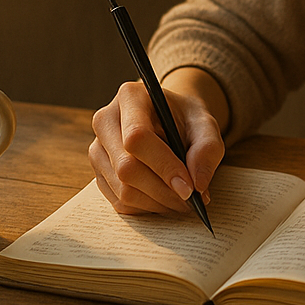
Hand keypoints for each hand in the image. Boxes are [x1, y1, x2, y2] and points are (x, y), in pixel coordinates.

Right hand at [89, 68, 226, 214]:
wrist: (170, 120)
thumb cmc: (186, 120)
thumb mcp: (206, 125)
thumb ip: (207, 149)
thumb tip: (197, 184)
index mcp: (130, 97)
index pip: (137, 137)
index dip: (163, 166)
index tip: (189, 188)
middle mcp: (106, 121)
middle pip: (126, 167)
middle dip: (163, 191)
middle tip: (192, 200)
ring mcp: (98, 149)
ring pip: (122, 189)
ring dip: (157, 203)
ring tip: (183, 201)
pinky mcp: (99, 172)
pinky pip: (119, 201)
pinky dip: (147, 207)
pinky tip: (166, 200)